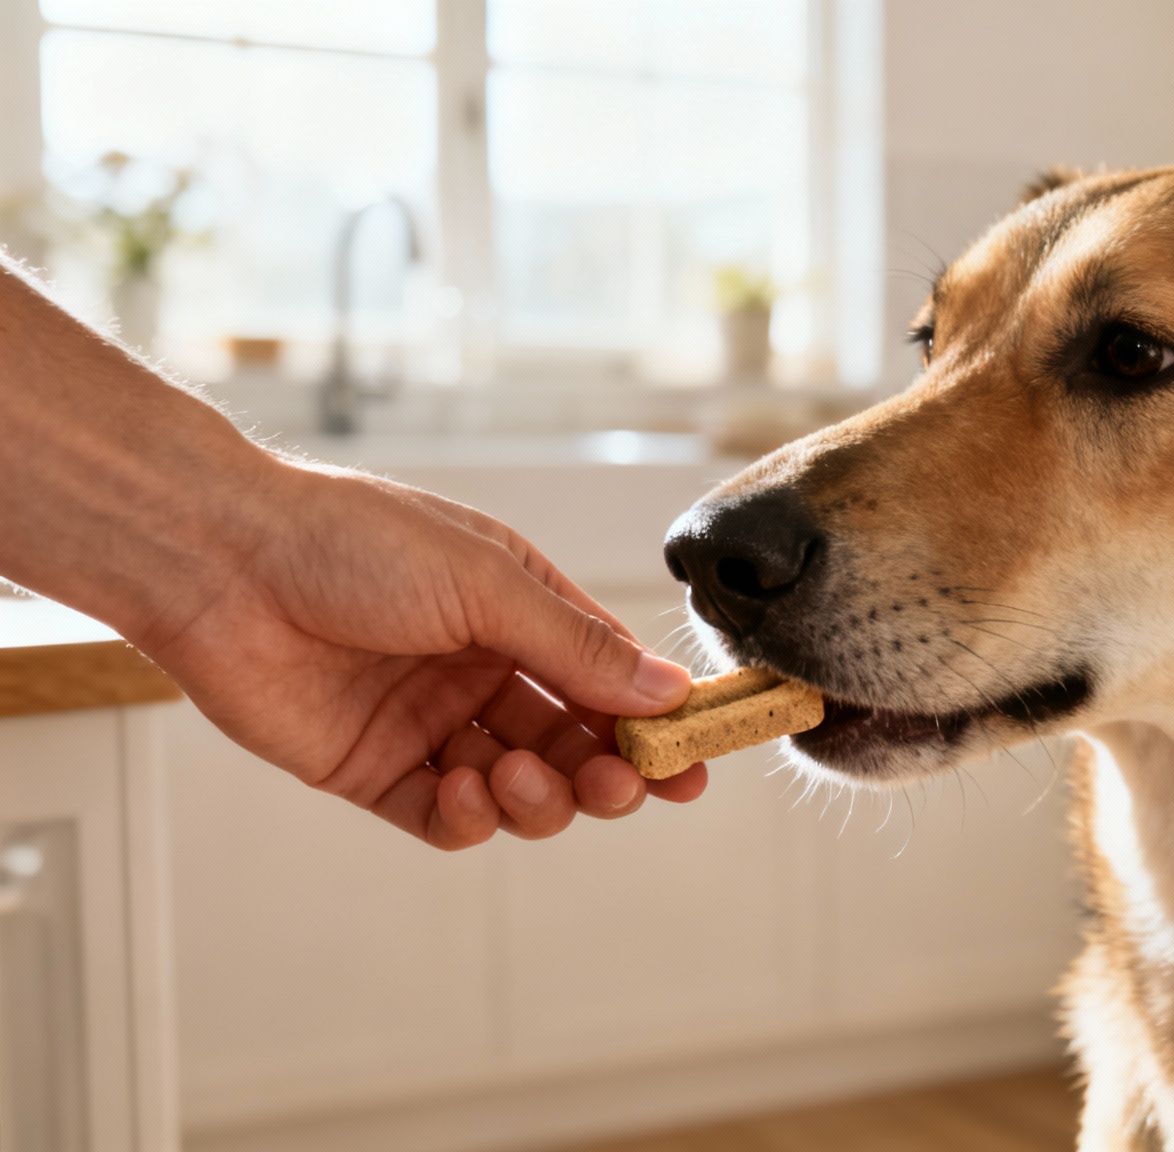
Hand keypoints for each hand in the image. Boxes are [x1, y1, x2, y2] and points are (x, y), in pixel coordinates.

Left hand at [138, 460, 705, 848]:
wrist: (218, 562)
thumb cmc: (349, 543)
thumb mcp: (486, 584)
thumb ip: (576, 647)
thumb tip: (669, 691)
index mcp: (519, 610)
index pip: (610, 677)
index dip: (656, 722)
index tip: (694, 760)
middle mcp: (481, 668)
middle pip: (575, 744)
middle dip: (608, 772)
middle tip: (621, 784)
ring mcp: (429, 722)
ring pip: (521, 788)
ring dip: (539, 797)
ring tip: (516, 778)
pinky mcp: (374, 770)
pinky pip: (446, 817)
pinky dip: (471, 820)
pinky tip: (468, 795)